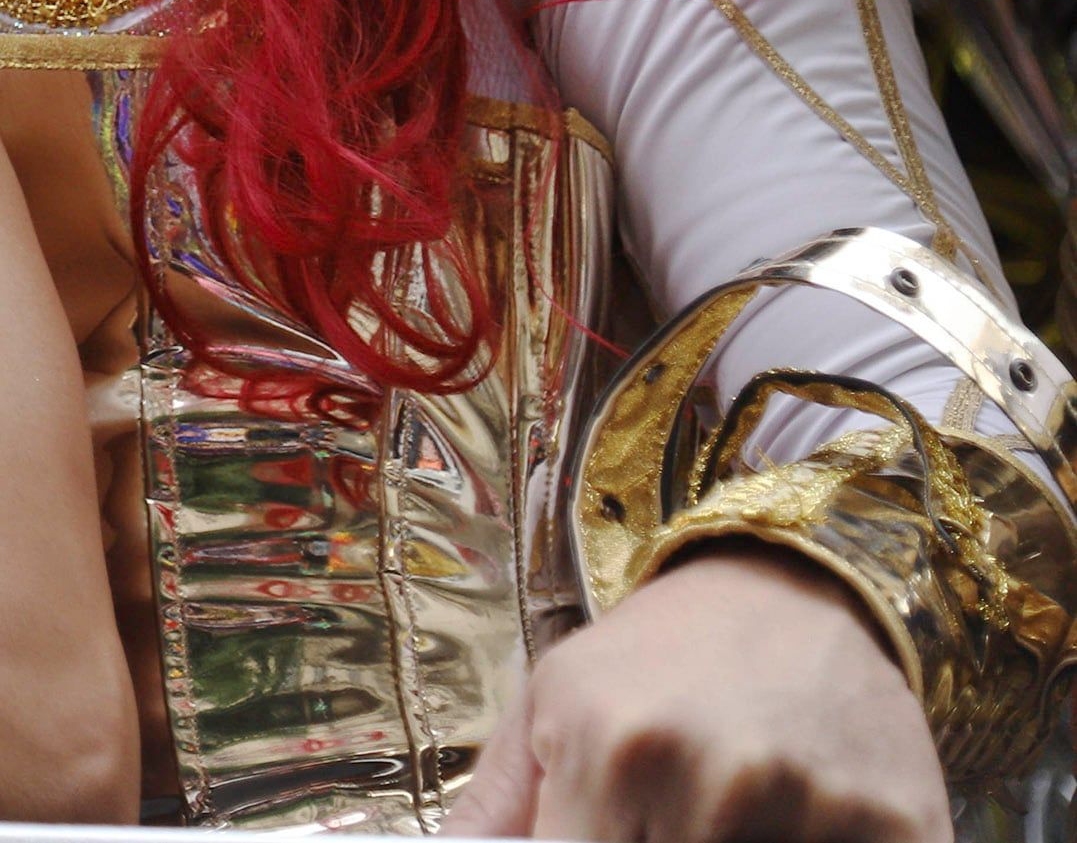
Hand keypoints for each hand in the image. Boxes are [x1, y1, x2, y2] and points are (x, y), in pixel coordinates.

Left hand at [449, 548, 946, 842]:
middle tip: (671, 817)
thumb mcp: (553, 697)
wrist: (797, 584)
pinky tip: (799, 824)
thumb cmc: (660, 651)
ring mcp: (813, 812)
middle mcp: (712, 784)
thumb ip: (499, 801)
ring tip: (731, 814)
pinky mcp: (904, 833)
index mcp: (608, 753)